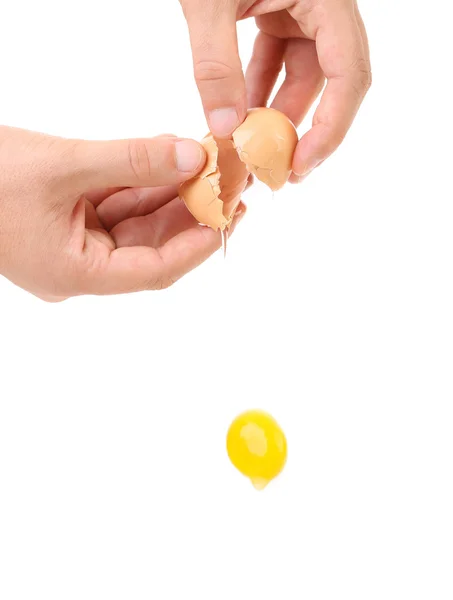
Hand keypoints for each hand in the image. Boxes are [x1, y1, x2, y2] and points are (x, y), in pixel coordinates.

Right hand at [0, 127, 244, 300]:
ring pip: (136, 222)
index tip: (229, 219)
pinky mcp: (70, 218)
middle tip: (231, 187)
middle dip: (191, 214)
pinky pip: (117, 204)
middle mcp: (80, 266)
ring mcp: (74, 243)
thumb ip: (131, 160)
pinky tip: (171, 163)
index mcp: (75, 274)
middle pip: (150, 245)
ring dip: (171, 195)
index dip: (195, 246)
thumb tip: (190, 154)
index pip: (152, 270)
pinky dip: (144, 184)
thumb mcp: (62, 166)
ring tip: (209, 169)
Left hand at [180, 0, 370, 180]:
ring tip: (254, 154)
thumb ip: (214, 64)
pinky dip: (260, 92)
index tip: (303, 165)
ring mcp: (304, 9)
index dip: (332, 127)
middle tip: (280, 174)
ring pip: (302, 77)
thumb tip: (222, 130)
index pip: (350, 74)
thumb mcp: (207, 1)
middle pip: (331, 82)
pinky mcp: (280, 12)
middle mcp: (324, 6)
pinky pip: (278, 62)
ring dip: (278, 116)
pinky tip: (240, 118)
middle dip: (305, 130)